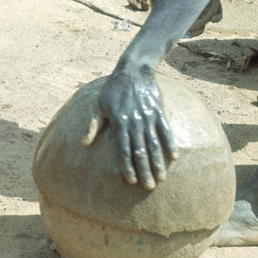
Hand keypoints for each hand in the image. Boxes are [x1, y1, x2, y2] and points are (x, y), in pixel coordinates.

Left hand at [81, 64, 177, 188]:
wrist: (133, 70)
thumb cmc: (112, 89)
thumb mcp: (98, 105)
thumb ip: (93, 126)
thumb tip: (83, 144)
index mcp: (119, 123)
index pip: (123, 150)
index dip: (127, 167)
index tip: (131, 181)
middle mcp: (134, 122)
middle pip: (140, 151)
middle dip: (145, 171)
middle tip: (149, 187)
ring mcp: (148, 117)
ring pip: (154, 144)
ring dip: (158, 162)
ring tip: (162, 178)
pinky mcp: (158, 111)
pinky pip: (165, 130)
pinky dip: (170, 143)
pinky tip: (174, 157)